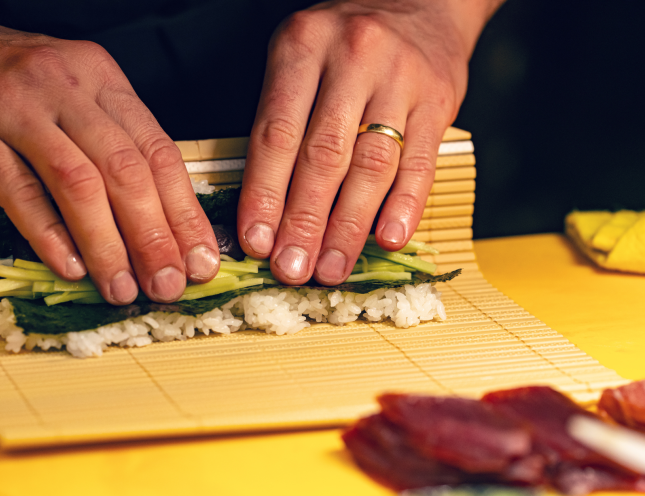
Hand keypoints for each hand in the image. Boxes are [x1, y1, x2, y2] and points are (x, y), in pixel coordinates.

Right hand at [0, 2, 219, 303]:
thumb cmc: (14, 83)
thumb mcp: (77, 95)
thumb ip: (118, 144)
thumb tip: (163, 221)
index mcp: (102, 79)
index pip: (159, 153)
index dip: (185, 213)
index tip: (201, 259)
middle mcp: (65, 88)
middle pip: (125, 171)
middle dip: (154, 237)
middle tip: (168, 284)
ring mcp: (14, 109)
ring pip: (77, 184)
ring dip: (105, 245)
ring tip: (121, 288)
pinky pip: (18, 192)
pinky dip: (49, 236)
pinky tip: (70, 268)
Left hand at [238, 0, 497, 284]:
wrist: (423, 3)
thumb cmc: (346, 45)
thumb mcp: (301, 59)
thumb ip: (282, 120)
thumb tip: (266, 209)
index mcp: (303, 47)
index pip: (276, 133)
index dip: (264, 194)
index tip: (256, 242)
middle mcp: (352, 58)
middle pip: (324, 156)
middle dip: (304, 222)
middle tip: (291, 269)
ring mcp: (401, 78)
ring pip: (371, 165)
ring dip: (349, 226)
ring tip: (330, 268)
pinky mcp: (440, 100)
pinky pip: (420, 162)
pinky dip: (404, 205)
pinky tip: (389, 240)